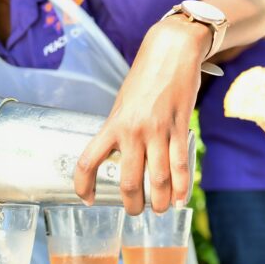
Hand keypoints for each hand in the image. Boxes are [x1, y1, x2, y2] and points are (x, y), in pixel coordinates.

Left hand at [74, 16, 207, 214]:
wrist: (171, 52)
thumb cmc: (144, 79)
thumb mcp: (122, 104)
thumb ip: (120, 131)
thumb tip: (120, 158)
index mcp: (112, 124)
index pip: (88, 161)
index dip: (83, 185)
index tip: (87, 199)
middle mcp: (132, 130)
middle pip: (128, 181)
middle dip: (132, 204)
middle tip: (135, 211)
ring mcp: (158, 130)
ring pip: (157, 179)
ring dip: (158, 202)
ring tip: (158, 209)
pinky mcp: (180, 128)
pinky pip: (181, 165)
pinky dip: (180, 188)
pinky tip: (178, 200)